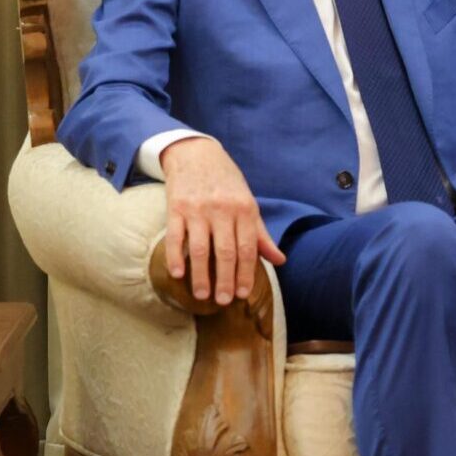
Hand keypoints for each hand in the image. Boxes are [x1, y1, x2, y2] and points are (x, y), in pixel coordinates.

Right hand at [160, 138, 287, 305]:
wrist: (197, 154)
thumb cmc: (227, 183)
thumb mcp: (248, 204)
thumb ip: (261, 235)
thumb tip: (280, 260)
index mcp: (245, 209)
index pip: (247, 248)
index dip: (246, 273)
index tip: (243, 294)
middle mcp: (223, 210)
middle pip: (225, 252)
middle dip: (225, 279)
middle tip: (223, 301)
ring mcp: (198, 209)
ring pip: (200, 248)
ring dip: (201, 275)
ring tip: (202, 295)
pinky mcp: (176, 207)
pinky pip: (176, 236)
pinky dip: (176, 256)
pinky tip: (178, 274)